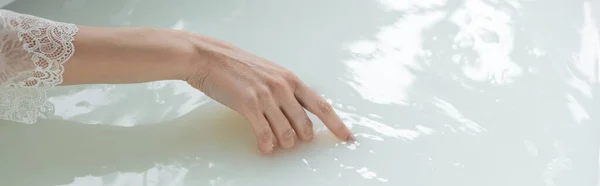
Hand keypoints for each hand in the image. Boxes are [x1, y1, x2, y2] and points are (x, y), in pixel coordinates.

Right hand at [185, 35, 353, 153]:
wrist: (210, 58)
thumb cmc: (238, 66)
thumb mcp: (270, 73)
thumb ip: (286, 91)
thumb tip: (298, 114)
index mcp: (291, 79)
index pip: (321, 106)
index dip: (336, 124)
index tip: (347, 137)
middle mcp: (283, 88)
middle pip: (305, 125)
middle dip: (302, 138)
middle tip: (294, 141)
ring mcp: (266, 96)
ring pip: (286, 133)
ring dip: (283, 143)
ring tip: (276, 143)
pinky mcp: (249, 105)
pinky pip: (265, 134)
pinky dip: (267, 144)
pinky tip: (265, 147)